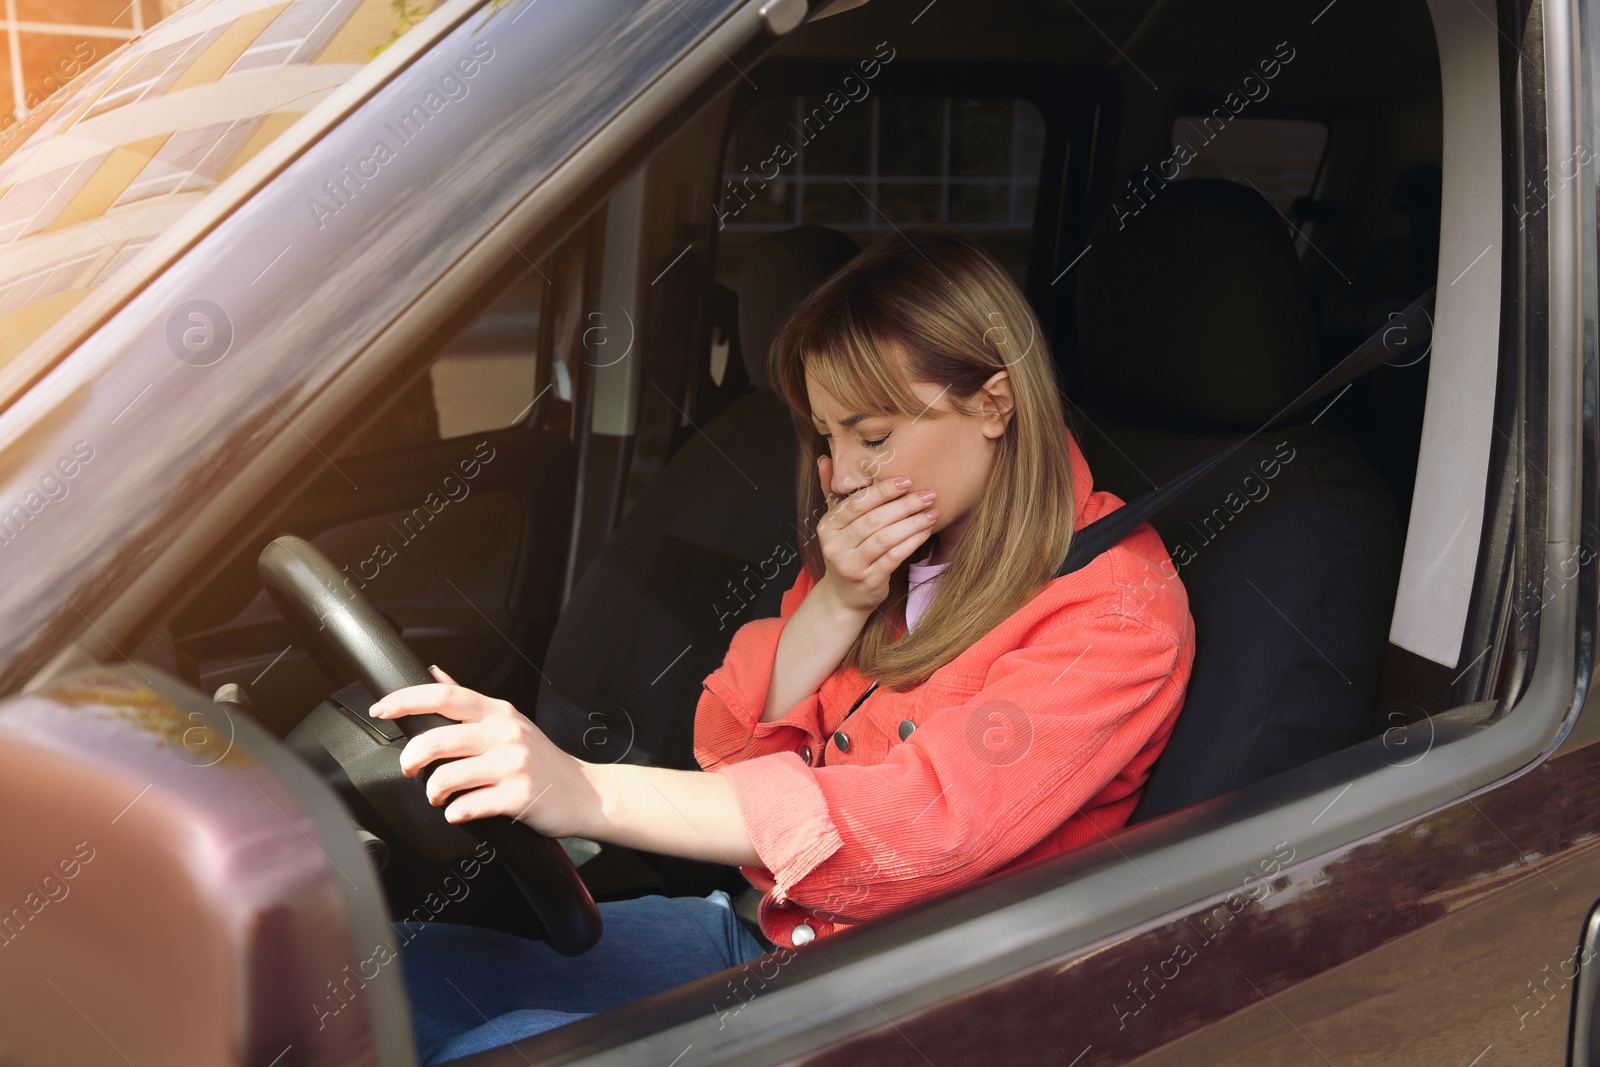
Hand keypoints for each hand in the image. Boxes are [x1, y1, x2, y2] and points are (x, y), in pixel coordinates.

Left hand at [368, 665, 593, 837]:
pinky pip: (469, 806)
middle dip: (412, 759)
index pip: (445, 696)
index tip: (381, 710)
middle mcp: (505, 733)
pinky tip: (462, 811)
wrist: (584, 792)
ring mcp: (513, 764)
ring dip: (433, 793)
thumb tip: (435, 673)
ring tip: (441, 797)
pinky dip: (456, 813)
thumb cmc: (541, 759)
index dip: (406, 700)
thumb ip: (468, 700)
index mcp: (497, 713)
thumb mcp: (508, 721)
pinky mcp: (519, 795)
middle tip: (410, 770)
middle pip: (438, 738)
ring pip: (448, 776)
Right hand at [814, 455, 937, 612]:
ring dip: (912, 523)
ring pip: (885, 538)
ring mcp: (850, 565)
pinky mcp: (868, 580)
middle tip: (927, 494)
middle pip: (873, 520)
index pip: (857, 503)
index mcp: (827, 526)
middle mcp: (835, 546)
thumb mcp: (835, 524)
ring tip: (932, 512)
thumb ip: (831, 492)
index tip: (907, 480)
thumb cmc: (846, 552)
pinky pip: (893, 557)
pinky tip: (925, 532)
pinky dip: (912, 542)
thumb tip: (825, 459)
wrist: (843, 596)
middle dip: (903, 505)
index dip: (882, 491)